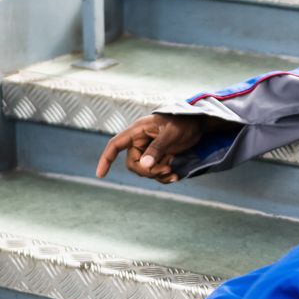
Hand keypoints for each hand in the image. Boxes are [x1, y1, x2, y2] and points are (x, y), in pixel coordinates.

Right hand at [95, 112, 213, 183]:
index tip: (100, 174)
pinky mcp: (158, 157)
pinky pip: (154, 173)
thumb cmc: (184, 122)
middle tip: (167, 169)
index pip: (115, 144)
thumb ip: (157, 148)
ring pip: (144, 170)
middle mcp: (140, 141)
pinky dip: (163, 176)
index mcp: (137, 131)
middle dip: (148, 171)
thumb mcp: (171, 134)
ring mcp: (149, 150)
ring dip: (157, 174)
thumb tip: (144, 165)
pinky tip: (175, 176)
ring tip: (173, 170)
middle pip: (132, 164)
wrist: (198, 124)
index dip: (106, 159)